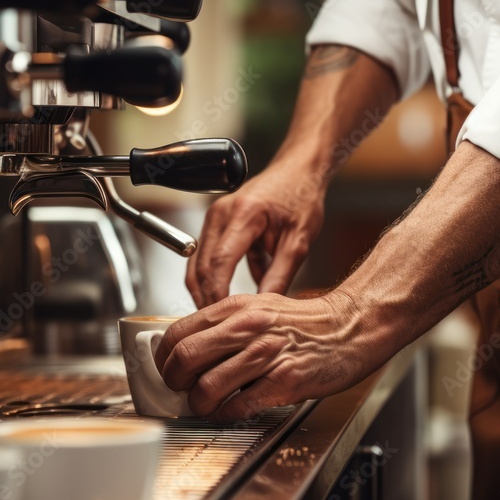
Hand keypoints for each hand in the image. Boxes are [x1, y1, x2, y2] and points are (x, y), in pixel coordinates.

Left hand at [154, 290, 395, 422]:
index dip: (163, 358)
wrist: (351, 327)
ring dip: (199, 404)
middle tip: (180, 390)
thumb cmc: (305, 323)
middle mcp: (248, 328)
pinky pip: (240, 405)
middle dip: (174, 382)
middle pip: (185, 357)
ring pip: (207, 386)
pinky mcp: (285, 381)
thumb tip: (189, 348)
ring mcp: (267, 355)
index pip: (178, 332)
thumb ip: (224, 324)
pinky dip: (227, 414)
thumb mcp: (259, 308)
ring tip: (205, 405)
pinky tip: (231, 411)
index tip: (166, 369)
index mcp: (236, 308)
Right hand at [186, 163, 325, 307]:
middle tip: (217, 327)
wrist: (298, 172)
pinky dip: (216, 278)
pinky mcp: (216, 223)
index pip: (219, 262)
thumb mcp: (299, 242)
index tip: (221, 319)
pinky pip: (207, 257)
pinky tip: (232, 296)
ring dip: (207, 290)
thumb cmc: (301, 199)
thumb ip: (280, 275)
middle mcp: (221, 214)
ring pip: (198, 263)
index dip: (217, 294)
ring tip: (221, 317)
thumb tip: (262, 308)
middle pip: (201, 266)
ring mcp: (215, 217)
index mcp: (244, 214)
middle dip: (206, 298)